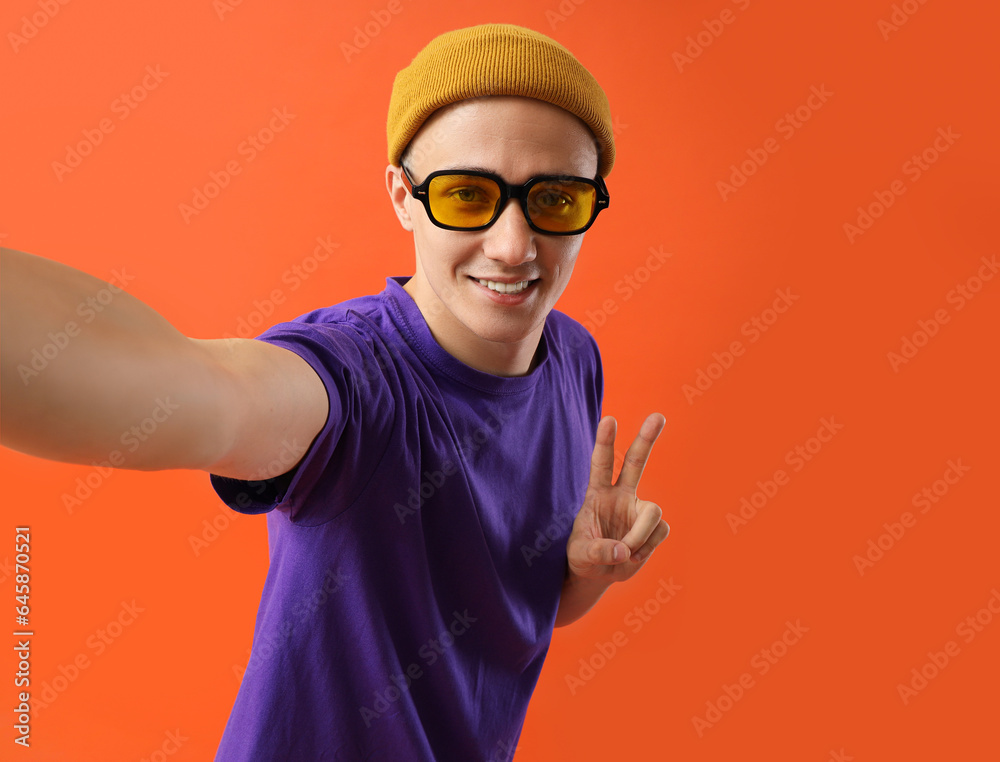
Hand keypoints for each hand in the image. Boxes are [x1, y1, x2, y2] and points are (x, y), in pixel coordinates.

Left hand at [566, 413, 669, 584]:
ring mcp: (638, 510)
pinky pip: (660, 531)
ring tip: (626, 553)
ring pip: (653, 511)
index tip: (609, 419)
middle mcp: (620, 495)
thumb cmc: (582, 557)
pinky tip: (634, 556)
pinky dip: (647, 547)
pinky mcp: (653, 527)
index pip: (601, 464)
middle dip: (647, 440)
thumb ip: (597, 551)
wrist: (598, 573)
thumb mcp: (580, 556)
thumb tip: (623, 550)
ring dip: (641, 535)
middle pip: (635, 461)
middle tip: (659, 416)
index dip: (605, 442)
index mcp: (597, 494)